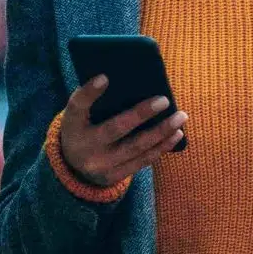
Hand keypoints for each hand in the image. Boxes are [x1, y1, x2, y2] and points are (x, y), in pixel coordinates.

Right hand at [58, 76, 187, 188]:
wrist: (74, 167)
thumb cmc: (84, 129)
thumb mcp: (80, 115)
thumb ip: (96, 100)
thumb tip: (130, 80)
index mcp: (72, 125)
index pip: (77, 106)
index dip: (90, 92)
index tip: (105, 77)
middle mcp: (84, 146)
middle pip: (115, 129)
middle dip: (141, 114)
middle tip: (164, 100)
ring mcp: (100, 165)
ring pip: (135, 147)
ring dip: (161, 132)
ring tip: (180, 117)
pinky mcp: (114, 176)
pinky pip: (142, 161)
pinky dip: (161, 148)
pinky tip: (176, 135)